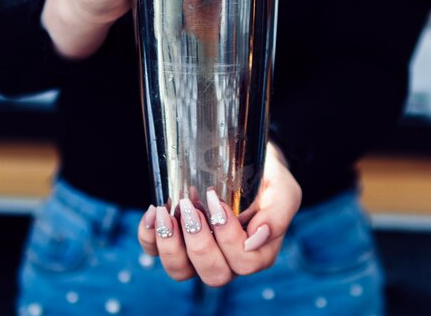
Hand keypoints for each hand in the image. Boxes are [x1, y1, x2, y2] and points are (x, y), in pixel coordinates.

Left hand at [137, 143, 301, 286]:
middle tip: (191, 207)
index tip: (218, 202)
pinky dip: (149, 236)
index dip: (229, 238)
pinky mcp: (176, 239)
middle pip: (213, 274)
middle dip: (198, 244)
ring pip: (181, 271)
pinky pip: (155, 252)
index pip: (244, 263)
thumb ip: (279, 213)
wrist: (245, 158)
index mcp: (257, 252)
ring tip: (165, 213)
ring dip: (169, 245)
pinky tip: (153, 212)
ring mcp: (199, 253)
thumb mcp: (283, 190)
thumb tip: (256, 236)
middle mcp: (228, 259)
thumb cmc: (267, 178)